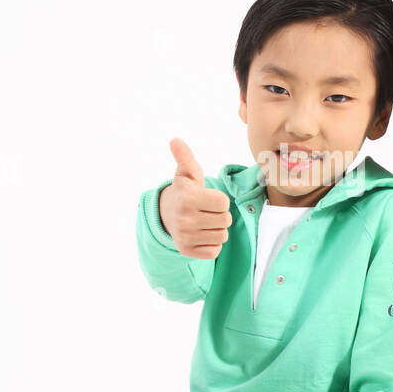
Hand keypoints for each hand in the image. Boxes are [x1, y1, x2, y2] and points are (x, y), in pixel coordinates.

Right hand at [158, 137, 232, 258]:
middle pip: (225, 220)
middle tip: (207, 211)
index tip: (208, 198)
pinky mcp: (187, 251)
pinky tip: (202, 235)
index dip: (219, 200)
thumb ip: (186, 156)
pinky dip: (212, 244)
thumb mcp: (186, 173)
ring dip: (217, 229)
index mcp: (187, 199)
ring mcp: (185, 237)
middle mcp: (184, 219)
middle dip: (220, 214)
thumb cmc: (184, 191)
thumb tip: (175, 140)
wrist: (166, 214)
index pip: (223, 203)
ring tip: (205, 222)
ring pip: (222, 236)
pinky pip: (215, 251)